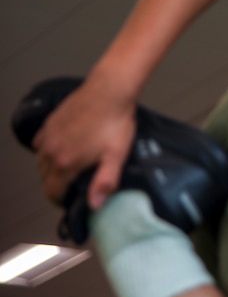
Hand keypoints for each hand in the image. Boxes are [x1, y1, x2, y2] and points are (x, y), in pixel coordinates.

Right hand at [34, 76, 136, 209]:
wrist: (109, 90)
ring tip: (70, 169)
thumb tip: (94, 205)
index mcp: (65, 164)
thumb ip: (104, 182)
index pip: (53, 192)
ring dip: (51, 169)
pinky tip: (61, 148)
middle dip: (57, 186)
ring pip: (42, 161)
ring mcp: (48, 136)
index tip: (72, 200)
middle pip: (46, 178)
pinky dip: (47, 150)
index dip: (62, 201)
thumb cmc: (115, 123)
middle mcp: (50, 151)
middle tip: (74, 185)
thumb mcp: (116, 155)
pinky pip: (41, 143)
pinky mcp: (50, 122)